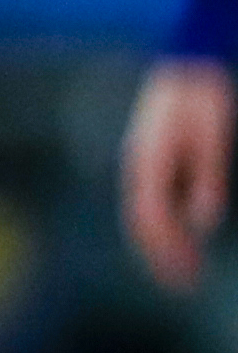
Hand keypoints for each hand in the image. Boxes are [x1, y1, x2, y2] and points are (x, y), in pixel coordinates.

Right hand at [124, 58, 231, 289]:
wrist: (191, 66)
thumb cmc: (204, 100)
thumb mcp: (211, 137)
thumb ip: (207, 177)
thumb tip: (202, 221)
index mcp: (149, 162)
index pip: (149, 217)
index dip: (166, 251)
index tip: (185, 278)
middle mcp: (140, 165)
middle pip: (140, 221)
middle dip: (160, 256)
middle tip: (184, 286)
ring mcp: (144, 162)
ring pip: (143, 213)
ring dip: (161, 243)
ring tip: (184, 269)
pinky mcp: (154, 159)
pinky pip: (152, 201)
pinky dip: (164, 225)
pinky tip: (183, 235)